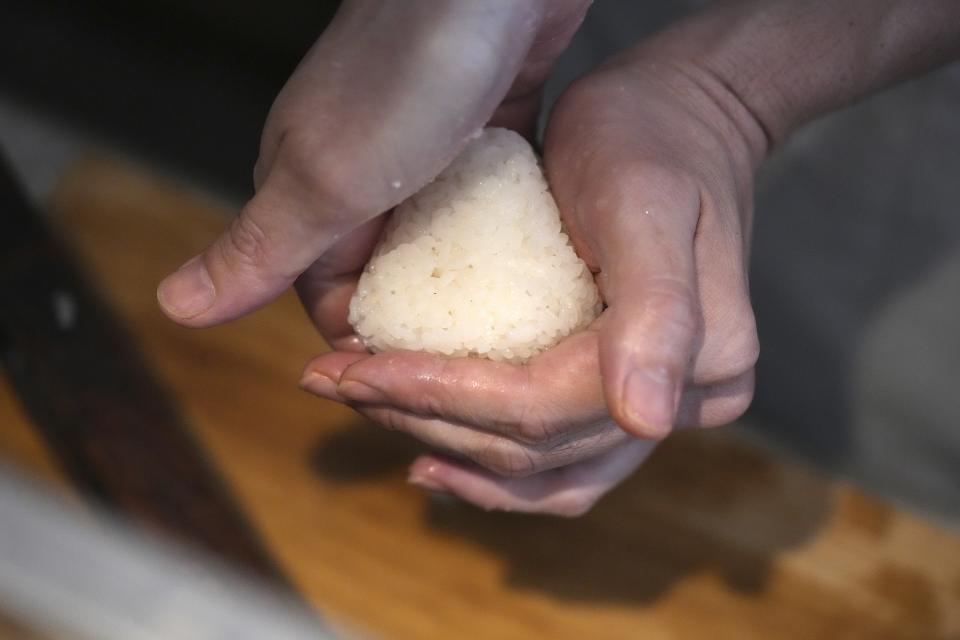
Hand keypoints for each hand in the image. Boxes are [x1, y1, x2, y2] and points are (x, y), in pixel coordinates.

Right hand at [156, 0, 589, 330]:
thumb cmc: (410, 66)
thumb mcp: (328, 177)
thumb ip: (260, 247)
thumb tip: (175, 308)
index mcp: (310, 188)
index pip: (329, 298)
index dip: (368, 351)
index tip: (421, 391)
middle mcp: (364, 172)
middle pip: (386, 275)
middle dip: (423, 324)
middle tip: (477, 369)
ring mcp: (425, 149)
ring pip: (438, 243)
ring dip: (469, 284)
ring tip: (515, 329)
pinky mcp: (481, 129)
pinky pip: (487, 204)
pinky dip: (506, 236)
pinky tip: (538, 265)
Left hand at [301, 48, 762, 515]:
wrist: (681, 120)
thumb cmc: (651, 138)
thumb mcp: (645, 200)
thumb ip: (657, 310)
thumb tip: (645, 421)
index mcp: (700, 361)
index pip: (541, 407)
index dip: (440, 399)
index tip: (353, 372)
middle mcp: (686, 405)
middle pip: (533, 448)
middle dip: (424, 421)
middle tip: (337, 384)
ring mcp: (659, 410)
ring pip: (539, 472)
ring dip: (447, 454)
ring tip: (370, 413)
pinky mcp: (624, 399)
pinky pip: (556, 463)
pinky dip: (492, 471)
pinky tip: (433, 458)